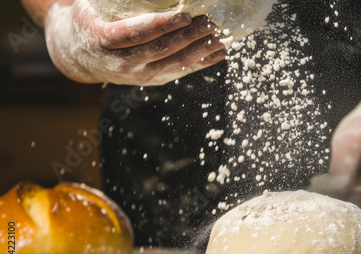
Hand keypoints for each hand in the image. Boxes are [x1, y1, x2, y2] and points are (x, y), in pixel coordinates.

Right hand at [44, 0, 225, 85]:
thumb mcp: (90, 4)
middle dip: (189, 36)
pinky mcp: (152, 80)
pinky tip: (219, 54)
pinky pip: (179, 72)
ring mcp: (138, 75)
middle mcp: (122, 62)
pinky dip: (201, 63)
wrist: (80, 56)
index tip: (184, 15)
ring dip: (200, 51)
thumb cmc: (90, 21)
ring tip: (220, 37)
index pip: (136, 33)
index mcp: (103, 40)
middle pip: (161, 50)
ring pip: (173, 64)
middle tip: (210, 22)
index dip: (161, 25)